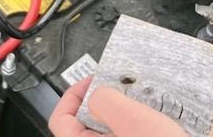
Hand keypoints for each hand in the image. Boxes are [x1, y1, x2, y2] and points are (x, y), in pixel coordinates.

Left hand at [49, 76, 186, 136]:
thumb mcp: (131, 120)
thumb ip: (105, 101)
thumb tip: (97, 93)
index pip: (60, 119)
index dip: (74, 94)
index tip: (93, 80)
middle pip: (86, 124)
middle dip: (104, 101)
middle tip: (121, 87)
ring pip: (109, 132)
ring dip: (124, 114)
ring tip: (141, 104)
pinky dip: (135, 127)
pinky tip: (152, 120)